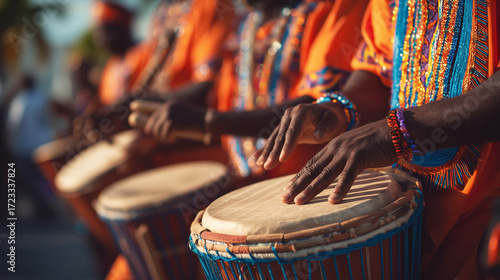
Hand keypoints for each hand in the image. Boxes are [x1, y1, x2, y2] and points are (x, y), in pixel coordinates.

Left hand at [144, 102, 204, 142]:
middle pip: (154, 123)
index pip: (155, 115)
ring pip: (158, 130)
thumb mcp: (185, 114)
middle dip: (156, 133)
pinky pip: (165, 135)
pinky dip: (168, 139)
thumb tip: (165, 126)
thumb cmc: (198, 120)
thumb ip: (175, 117)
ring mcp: (169, 115)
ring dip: (163, 137)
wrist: (206, 120)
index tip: (149, 131)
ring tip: (170, 140)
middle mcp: (167, 108)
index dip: (151, 124)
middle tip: (163, 139)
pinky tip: (174, 140)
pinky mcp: (172, 123)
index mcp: (170, 105)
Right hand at [255, 102, 347, 169]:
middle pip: (281, 136)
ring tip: (261, 165)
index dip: (287, 145)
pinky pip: (273, 140)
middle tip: (267, 166)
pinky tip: (256, 159)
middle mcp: (290, 114)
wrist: (328, 112)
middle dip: (273, 152)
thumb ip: (326, 128)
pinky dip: (265, 150)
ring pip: (274, 139)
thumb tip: (317, 136)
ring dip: (267, 153)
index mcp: (302, 112)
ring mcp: (284, 121)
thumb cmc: (333, 118)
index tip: (283, 159)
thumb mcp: (334, 120)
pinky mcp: (283, 128)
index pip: (293, 131)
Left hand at [280, 119, 397, 204]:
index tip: (286, 190)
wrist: (394, 130)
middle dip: (297, 185)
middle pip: (312, 170)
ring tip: (299, 201)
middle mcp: (335, 149)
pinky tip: (332, 200)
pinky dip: (340, 188)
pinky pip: (348, 176)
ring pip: (325, 174)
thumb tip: (333, 172)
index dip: (298, 177)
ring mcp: (347, 152)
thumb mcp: (353, 150)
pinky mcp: (360, 157)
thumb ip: (341, 159)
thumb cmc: (375, 142)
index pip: (311, 164)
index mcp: (332, 147)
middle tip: (284, 199)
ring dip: (311, 189)